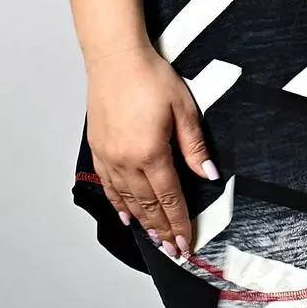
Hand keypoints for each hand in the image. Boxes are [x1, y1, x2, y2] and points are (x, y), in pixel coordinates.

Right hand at [85, 43, 218, 258]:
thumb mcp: (183, 106)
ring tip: (155, 239)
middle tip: (173, 250)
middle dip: (162, 230)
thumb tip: (208, 174)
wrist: (115, 58)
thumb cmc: (149, 76)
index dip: (179, 223)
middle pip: (148, 205)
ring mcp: (109, 157)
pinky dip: (119, 204)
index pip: (169, 198)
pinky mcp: (98, 149)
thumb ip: (195, 144)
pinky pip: (109, 186)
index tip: (186, 242)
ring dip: (143, 222)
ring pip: (127, 199)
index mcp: (151, 152)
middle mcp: (126, 160)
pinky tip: (126, 214)